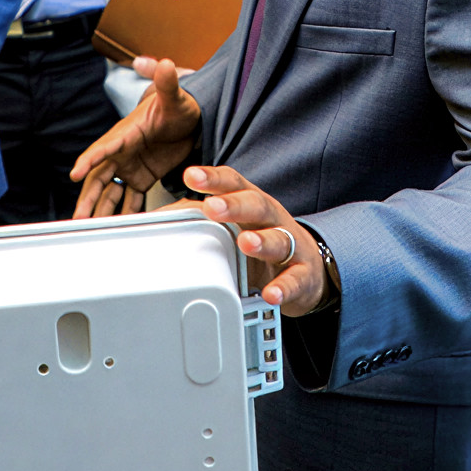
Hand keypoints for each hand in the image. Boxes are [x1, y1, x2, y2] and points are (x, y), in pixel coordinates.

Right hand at [70, 56, 200, 217]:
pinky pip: (129, 198)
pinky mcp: (141, 177)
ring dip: (100, 209)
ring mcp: (130, 166)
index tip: (75, 172)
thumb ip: (167, 84)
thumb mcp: (175, 97)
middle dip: (87, 197)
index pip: (104, 146)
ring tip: (90, 228)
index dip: (89, 159)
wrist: (190, 118)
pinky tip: (118, 227)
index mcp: (126, 133)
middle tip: (78, 217)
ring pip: (110, 191)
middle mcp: (122, 152)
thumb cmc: (179, 106)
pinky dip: (123, 213)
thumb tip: (163, 63)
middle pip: (99, 177)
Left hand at [184, 165, 332, 315]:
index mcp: (253, 205)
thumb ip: (202, 222)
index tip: (192, 176)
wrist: (311, 270)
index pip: (234, 184)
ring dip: (262, 241)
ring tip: (246, 243)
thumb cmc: (265, 242)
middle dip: (234, 205)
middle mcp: (273, 220)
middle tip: (212, 207)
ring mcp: (292, 246)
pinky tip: (271, 293)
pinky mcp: (304, 275)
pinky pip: (296, 280)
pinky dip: (284, 287)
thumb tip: (159, 221)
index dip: (214, 179)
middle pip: (257, 205)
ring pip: (279, 239)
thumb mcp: (236, 227)